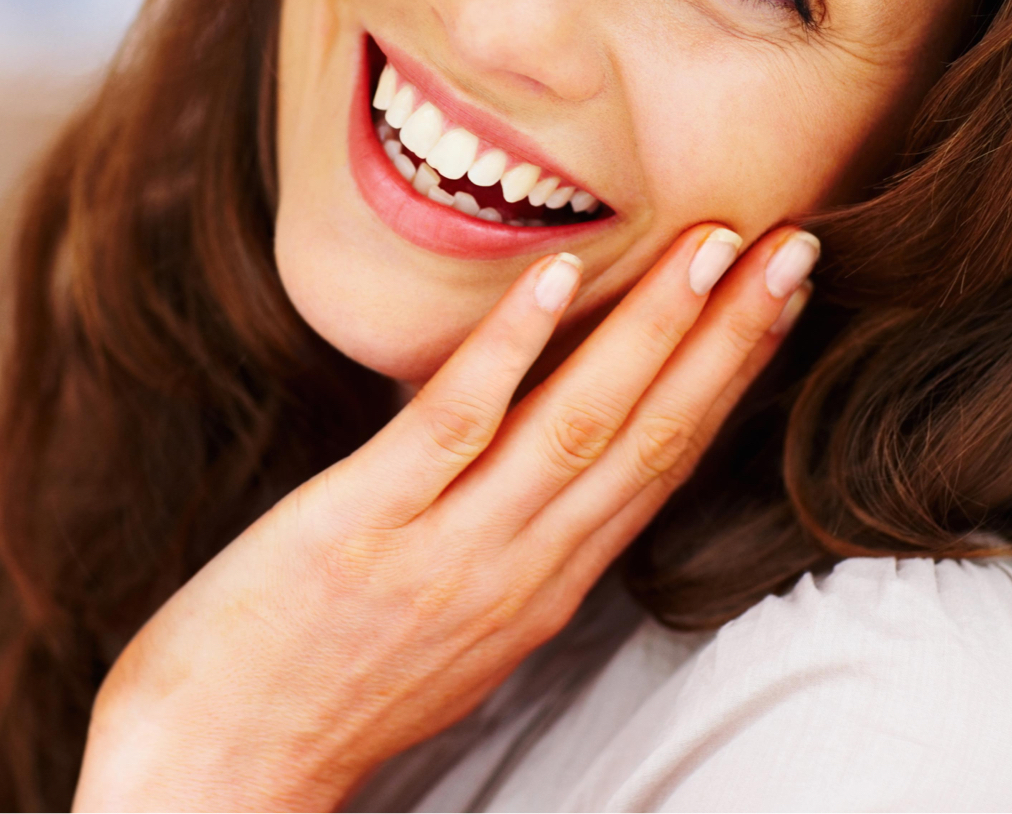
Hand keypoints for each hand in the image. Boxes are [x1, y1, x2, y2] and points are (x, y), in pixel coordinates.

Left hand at [73, 223, 818, 811]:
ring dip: (652, 331)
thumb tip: (553, 444)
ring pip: (578, 424)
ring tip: (710, 249)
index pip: (667, 461)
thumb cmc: (340, 676)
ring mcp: (448, 546)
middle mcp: (522, 566)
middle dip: (729, 339)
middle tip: (791, 249)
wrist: (221, 767)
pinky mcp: (363, 523)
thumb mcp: (466, 615)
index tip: (779, 300)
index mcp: (549, 580)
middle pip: (651, 436)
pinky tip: (559, 278)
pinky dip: (512, 347)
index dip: (732, 376)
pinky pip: (454, 425)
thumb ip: (519, 532)